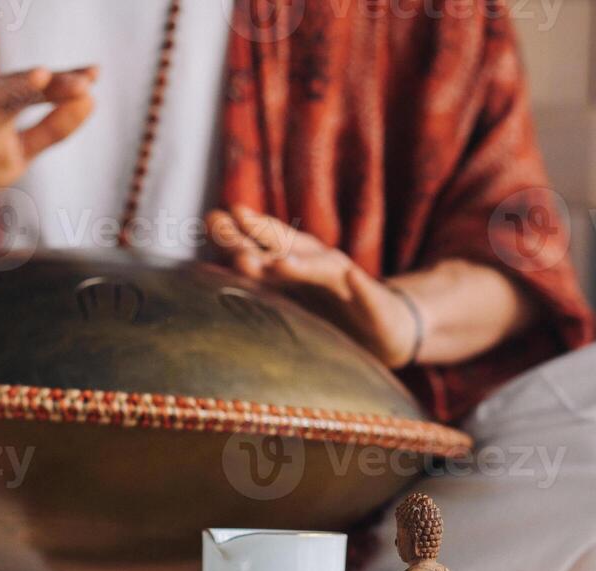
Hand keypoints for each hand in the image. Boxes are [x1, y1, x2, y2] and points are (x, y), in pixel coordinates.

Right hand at [0, 66, 96, 221]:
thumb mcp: (17, 154)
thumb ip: (50, 131)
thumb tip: (90, 102)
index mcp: (3, 111)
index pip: (38, 92)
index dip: (66, 83)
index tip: (95, 74)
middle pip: (18, 92)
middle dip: (50, 86)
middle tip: (83, 81)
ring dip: (10, 88)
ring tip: (41, 73)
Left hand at [208, 206, 419, 368]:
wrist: (384, 327)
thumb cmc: (327, 310)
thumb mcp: (288, 294)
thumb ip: (258, 275)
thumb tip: (214, 263)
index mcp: (294, 263)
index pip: (262, 243)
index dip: (239, 231)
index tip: (211, 218)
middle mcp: (317, 263)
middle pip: (288, 245)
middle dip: (263, 233)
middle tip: (235, 221)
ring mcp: (345, 281)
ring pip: (323, 267)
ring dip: (303, 263)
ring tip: (281, 262)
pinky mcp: (372, 301)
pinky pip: (366, 293)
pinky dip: (359, 285)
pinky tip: (352, 277)